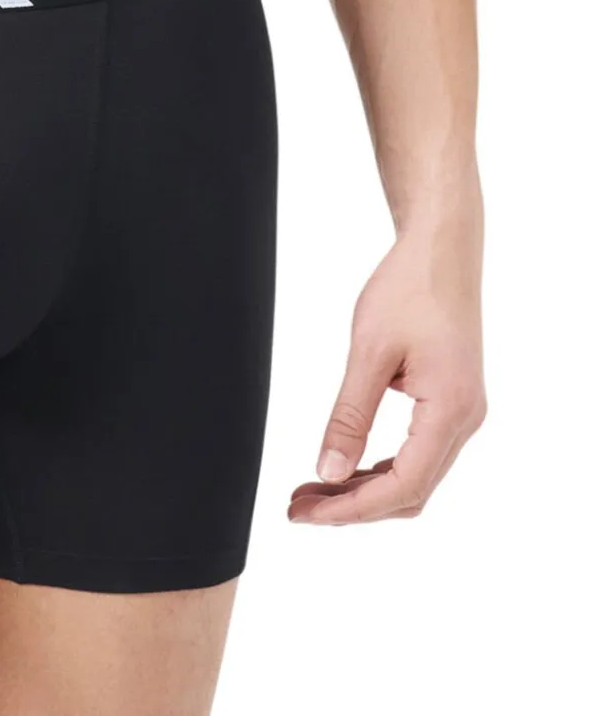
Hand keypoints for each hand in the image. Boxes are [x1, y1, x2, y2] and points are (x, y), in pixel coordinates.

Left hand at [290, 223, 485, 524]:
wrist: (443, 250)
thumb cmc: (408, 288)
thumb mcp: (369, 350)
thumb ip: (350, 416)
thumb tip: (329, 473)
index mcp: (450, 410)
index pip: (404, 486)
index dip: (354, 509)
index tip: (308, 514)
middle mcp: (465, 420)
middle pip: (411, 492)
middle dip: (354, 507)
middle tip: (299, 507)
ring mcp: (463, 413)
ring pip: (416, 476)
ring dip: (366, 489)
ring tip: (312, 491)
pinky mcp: (453, 402)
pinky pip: (420, 452)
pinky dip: (382, 467)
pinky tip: (346, 467)